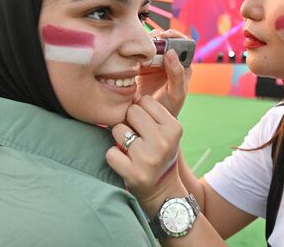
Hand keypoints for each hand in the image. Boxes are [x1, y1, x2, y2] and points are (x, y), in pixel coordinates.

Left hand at [106, 95, 185, 213]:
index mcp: (173, 128)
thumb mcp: (166, 131)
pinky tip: (125, 163)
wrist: (164, 191)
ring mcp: (148, 158)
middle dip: (129, 122)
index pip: (145, 101)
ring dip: (119, 139)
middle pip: (131, 112)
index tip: (145, 125)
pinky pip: (110, 153)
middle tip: (136, 137)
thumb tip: (128, 92)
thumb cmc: (161, 153)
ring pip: (118, 130)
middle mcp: (163, 141)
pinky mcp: (133, 174)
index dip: (140, 111)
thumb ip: (151, 112)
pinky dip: (113, 157)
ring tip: (131, 150)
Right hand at [136, 29, 191, 116]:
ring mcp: (154, 63)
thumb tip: (171, 53)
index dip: (174, 36)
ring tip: (139, 49)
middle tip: (148, 41)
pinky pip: (137, 54)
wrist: (151, 118)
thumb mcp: (177, 93)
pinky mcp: (140, 67)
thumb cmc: (169, 107)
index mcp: (181, 64)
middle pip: (163, 40)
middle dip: (156, 37)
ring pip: (149, 45)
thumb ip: (177, 74)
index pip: (182, 43)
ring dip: (144, 43)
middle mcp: (168, 61)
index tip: (165, 36)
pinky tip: (131, 56)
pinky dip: (133, 52)